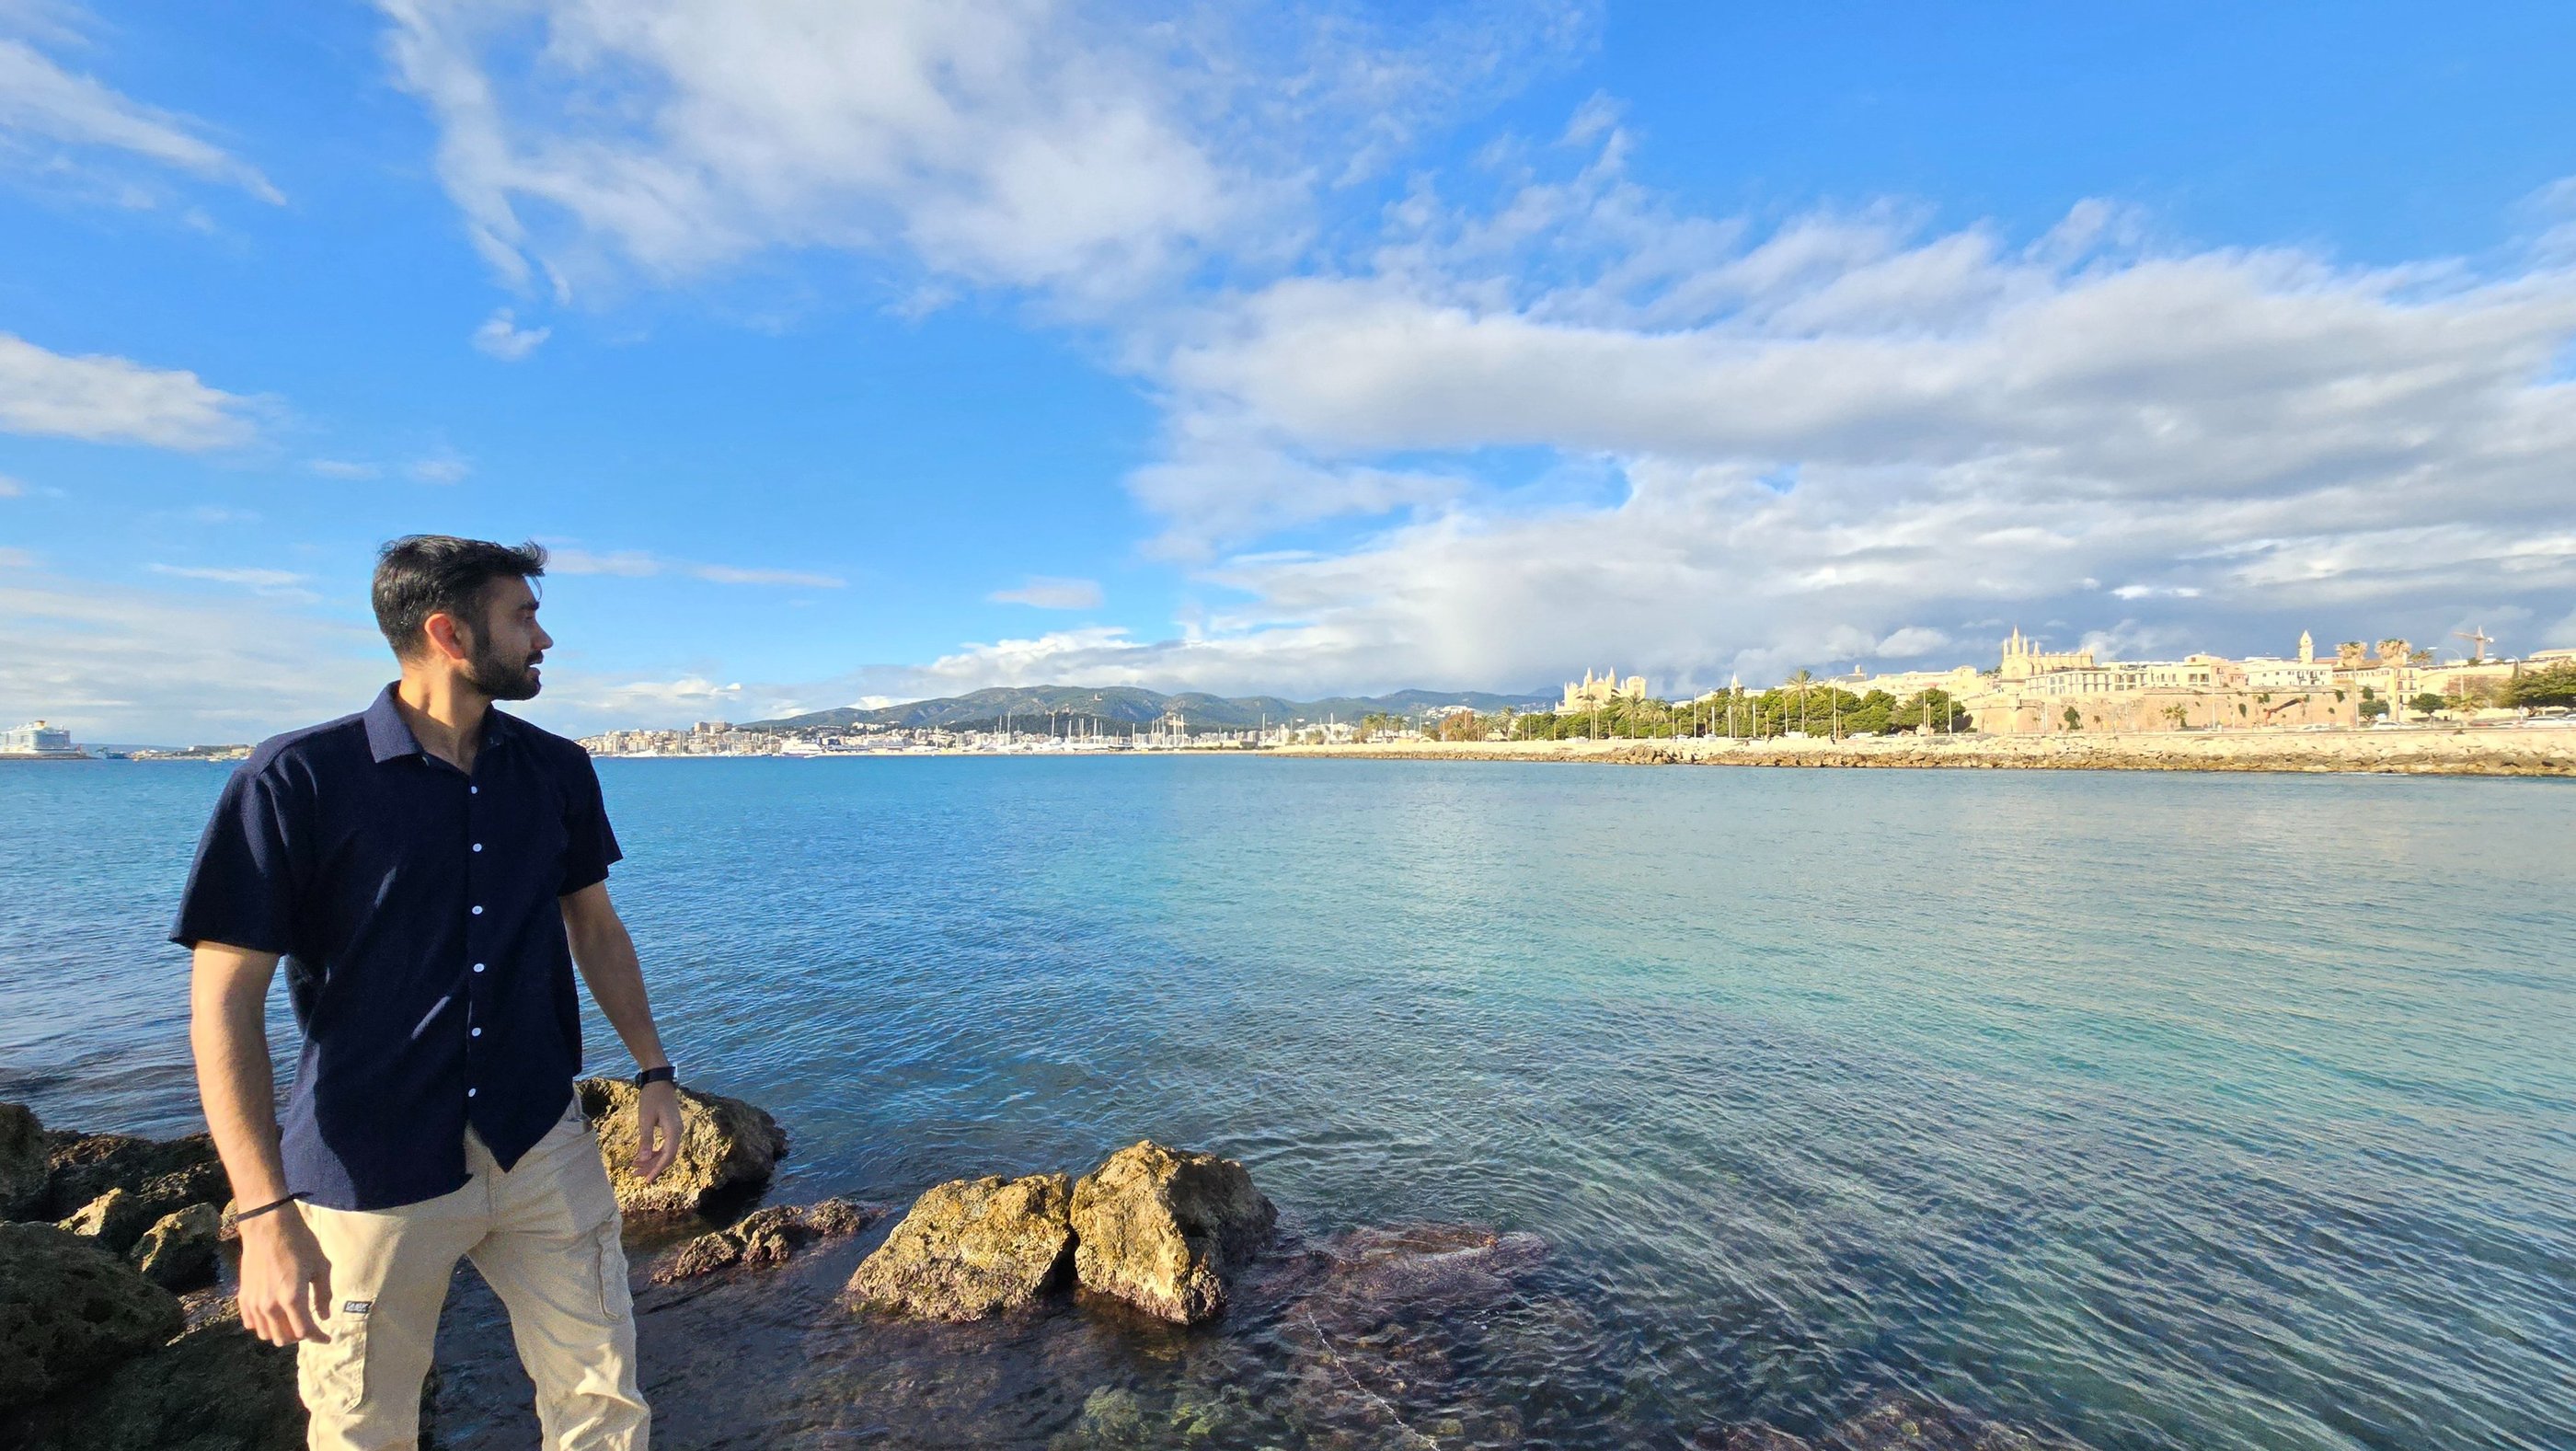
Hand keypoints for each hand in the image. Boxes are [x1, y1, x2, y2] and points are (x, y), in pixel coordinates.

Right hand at [237, 1210, 332, 1345]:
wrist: (268, 1227)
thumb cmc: (299, 1244)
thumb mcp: (321, 1267)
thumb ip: (324, 1295)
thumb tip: (324, 1316)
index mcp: (292, 1298)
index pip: (304, 1331)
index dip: (318, 1337)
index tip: (327, 1338)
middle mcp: (270, 1306)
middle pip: (284, 1338)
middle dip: (300, 1337)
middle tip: (310, 1327)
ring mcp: (254, 1303)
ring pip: (266, 1334)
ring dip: (281, 1333)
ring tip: (292, 1322)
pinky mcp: (243, 1297)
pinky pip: (251, 1323)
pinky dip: (264, 1325)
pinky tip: (274, 1316)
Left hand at [633, 1079, 682, 1181]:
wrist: (659, 1081)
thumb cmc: (651, 1098)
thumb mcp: (645, 1119)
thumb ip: (645, 1140)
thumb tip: (643, 1159)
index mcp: (673, 1131)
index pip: (668, 1156)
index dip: (657, 1169)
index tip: (646, 1180)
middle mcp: (677, 1133)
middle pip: (667, 1156)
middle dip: (651, 1167)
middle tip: (635, 1174)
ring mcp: (675, 1131)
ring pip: (665, 1152)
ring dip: (651, 1161)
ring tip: (635, 1167)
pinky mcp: (670, 1128)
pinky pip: (664, 1145)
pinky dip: (653, 1152)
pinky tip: (642, 1155)